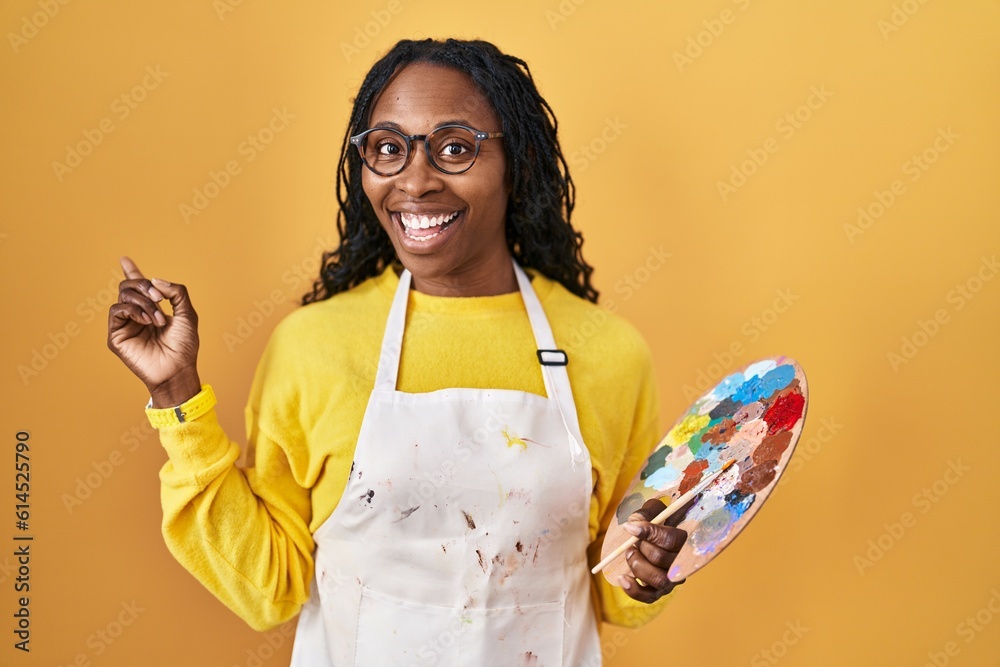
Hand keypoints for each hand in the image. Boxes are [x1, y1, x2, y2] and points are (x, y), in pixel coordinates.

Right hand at [107, 256, 201, 406]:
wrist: (178, 369)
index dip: (132, 272)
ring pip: (124, 295)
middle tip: (160, 299)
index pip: (138, 288)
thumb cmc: (184, 346)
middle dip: (145, 286)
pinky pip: (116, 310)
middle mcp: (136, 315)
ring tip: (159, 320)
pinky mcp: (116, 336)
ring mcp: (125, 324)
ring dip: (144, 302)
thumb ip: (177, 292)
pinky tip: (146, 321)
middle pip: (129, 286)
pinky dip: (133, 310)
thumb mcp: (188, 314)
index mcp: (152, 309)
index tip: (124, 259)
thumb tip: (154, 280)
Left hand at [617, 497, 688, 602]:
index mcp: (685, 541)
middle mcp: (682, 563)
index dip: (649, 533)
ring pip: (657, 579)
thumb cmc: (657, 522)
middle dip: (641, 548)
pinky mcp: (660, 591)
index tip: (629, 527)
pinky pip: (649, 597)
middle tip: (631, 542)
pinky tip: (622, 578)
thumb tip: (634, 524)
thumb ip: (646, 514)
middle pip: (661, 559)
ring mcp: (672, 579)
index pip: (670, 540)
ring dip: (637, 565)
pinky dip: (633, 590)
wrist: (654, 539)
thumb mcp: (653, 512)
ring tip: (628, 553)